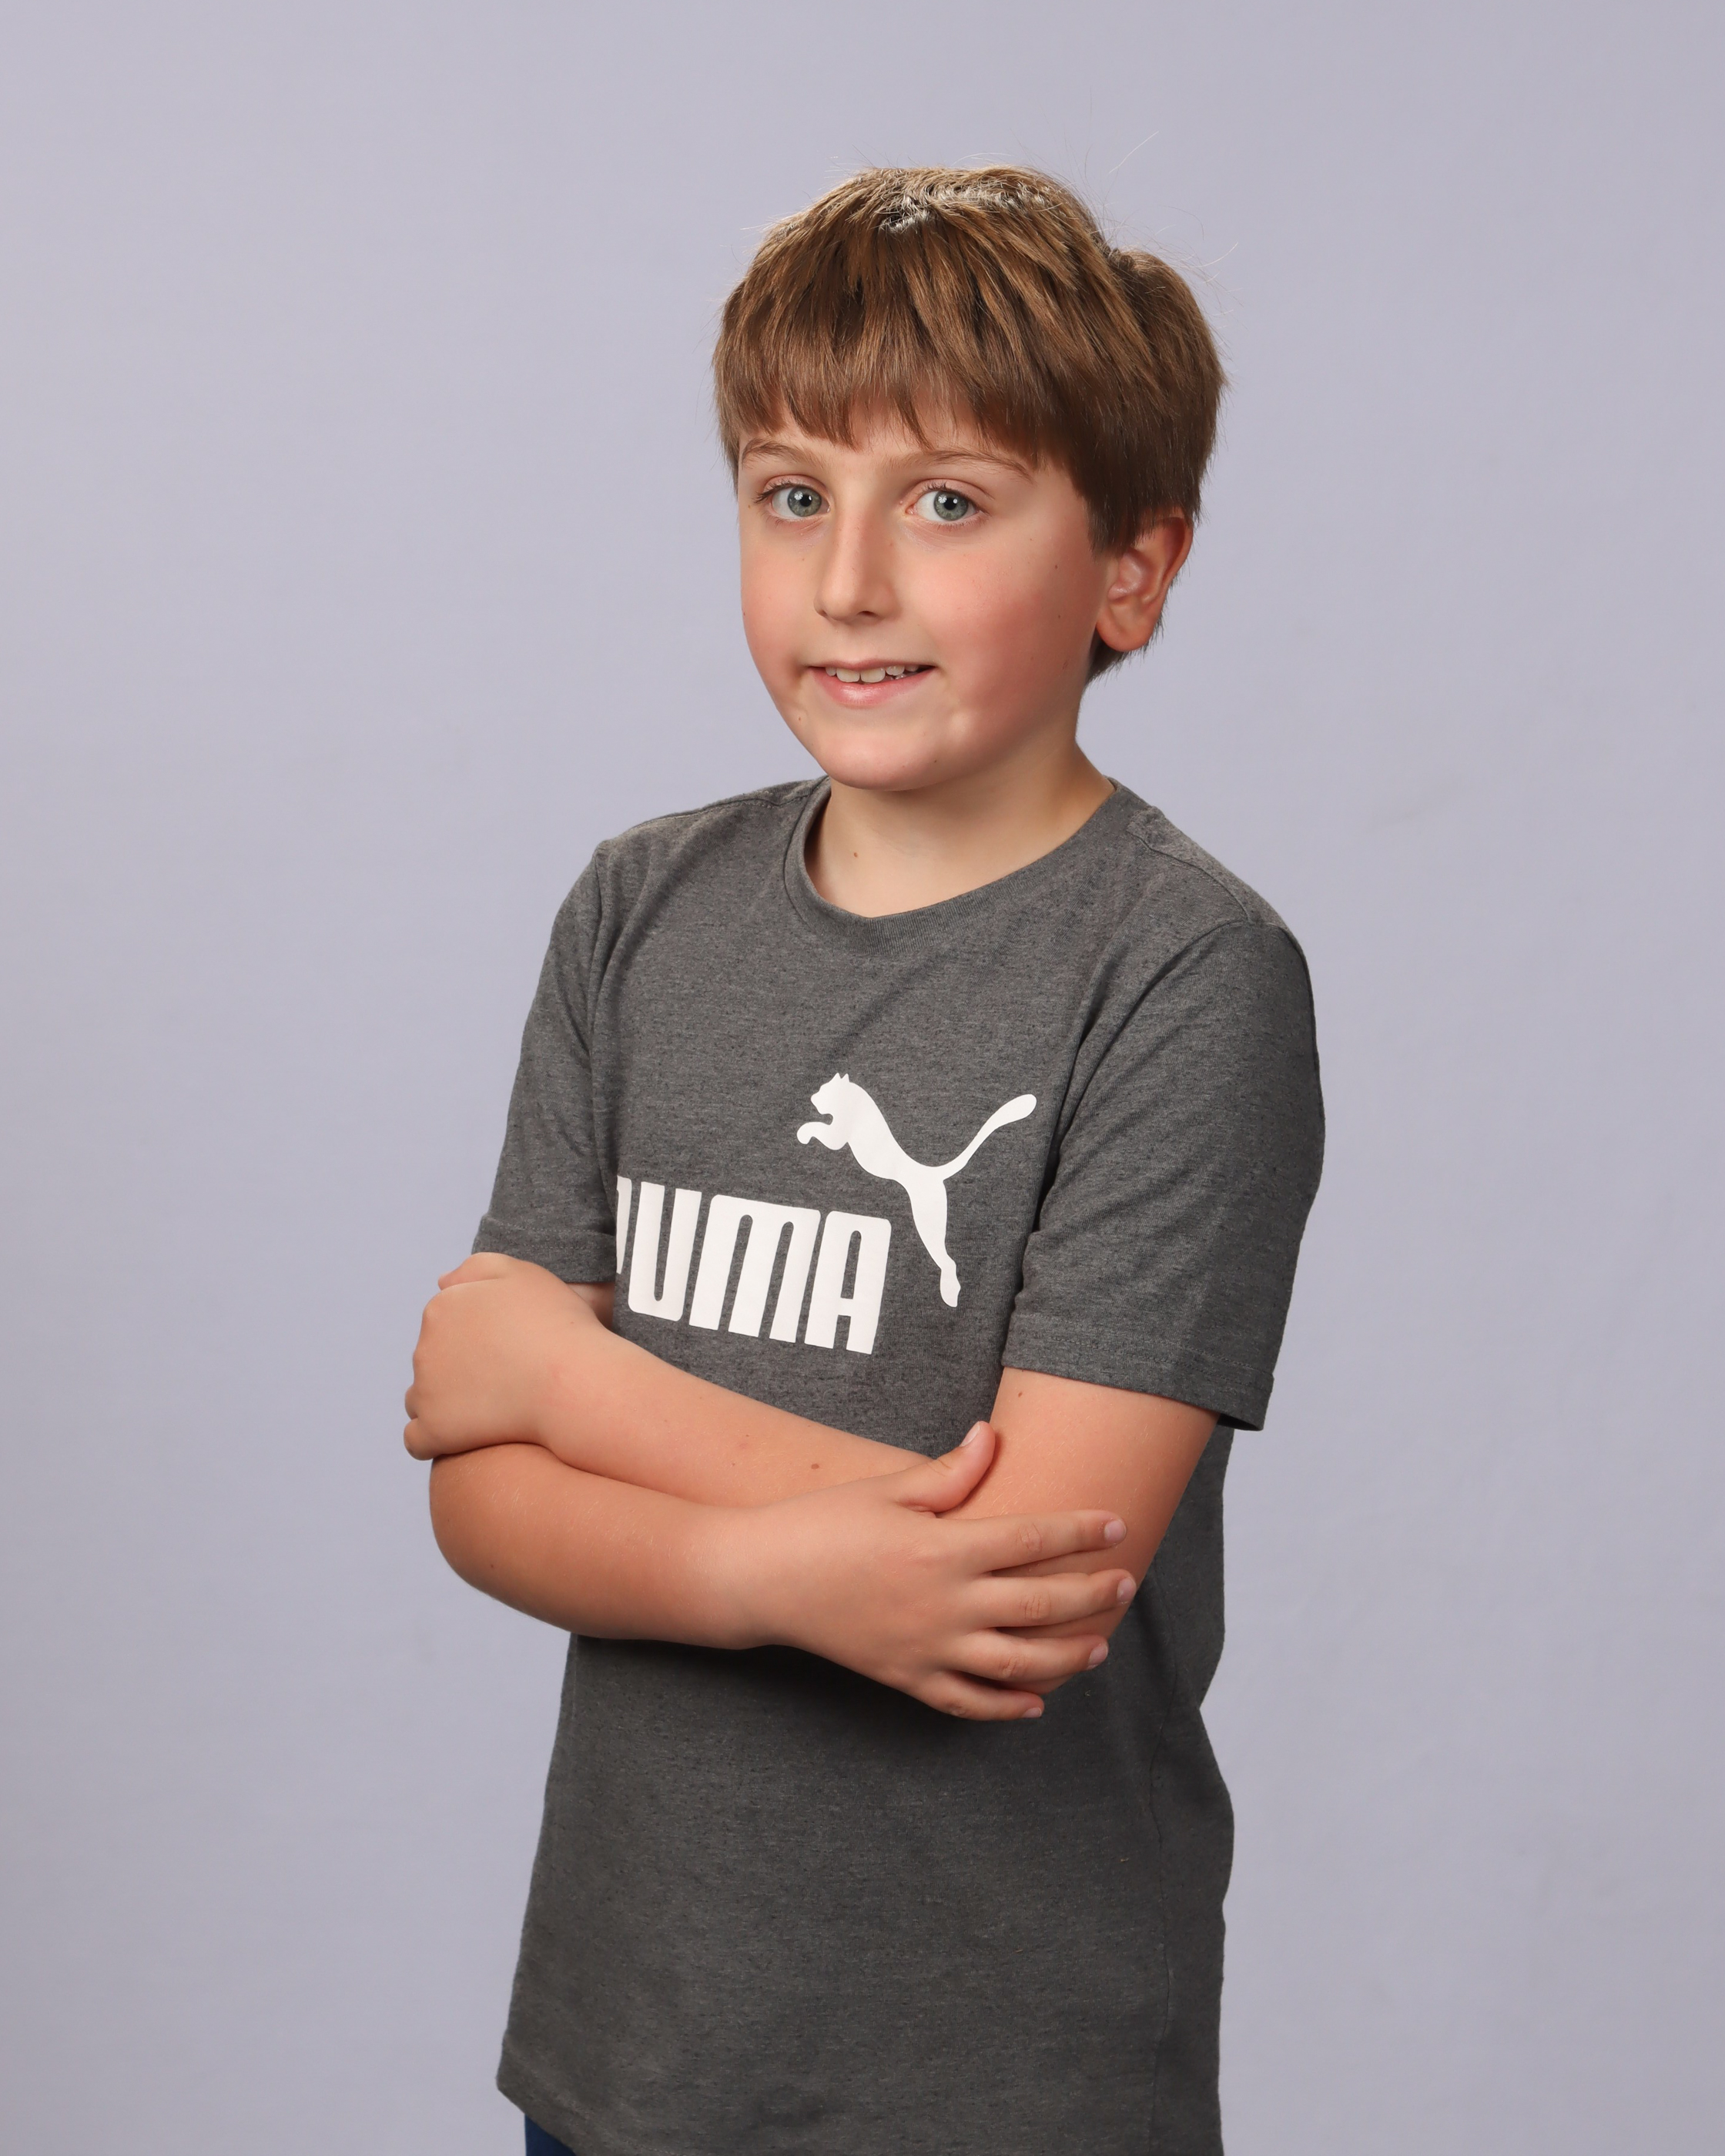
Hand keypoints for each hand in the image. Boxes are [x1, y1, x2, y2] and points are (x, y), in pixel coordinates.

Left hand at [404, 1254, 598, 1458]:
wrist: (573, 1382)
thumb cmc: (557, 1327)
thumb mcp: (523, 1276)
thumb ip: (478, 1268)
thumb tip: (442, 1283)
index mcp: (442, 1308)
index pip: (443, 1325)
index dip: (475, 1339)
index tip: (508, 1350)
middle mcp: (424, 1346)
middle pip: (432, 1361)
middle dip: (458, 1370)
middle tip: (507, 1379)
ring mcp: (425, 1390)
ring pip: (421, 1399)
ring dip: (446, 1403)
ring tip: (492, 1410)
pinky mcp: (434, 1430)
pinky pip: (417, 1440)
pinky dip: (435, 1439)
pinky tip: (464, 1440)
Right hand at [727, 1422, 1136, 1720]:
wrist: (761, 1579)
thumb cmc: (822, 1524)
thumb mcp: (886, 1488)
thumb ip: (950, 1472)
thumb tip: (993, 1436)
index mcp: (942, 1548)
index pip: (1032, 1538)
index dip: (1080, 1531)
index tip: (1117, 1525)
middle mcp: (944, 1604)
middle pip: (1039, 1603)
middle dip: (1091, 1594)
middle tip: (1127, 1584)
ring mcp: (927, 1648)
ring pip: (1017, 1663)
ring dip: (1066, 1656)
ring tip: (1099, 1647)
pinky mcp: (906, 1678)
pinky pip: (967, 1702)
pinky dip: (1006, 1707)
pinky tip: (1037, 1702)